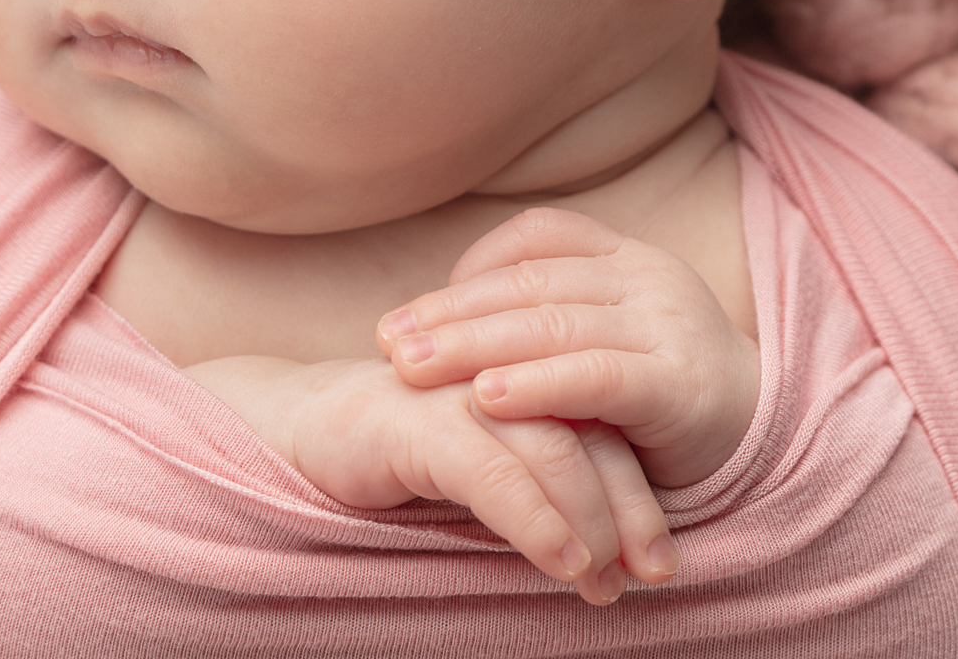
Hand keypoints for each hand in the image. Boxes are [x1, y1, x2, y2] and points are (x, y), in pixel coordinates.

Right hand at [185, 354, 658, 602]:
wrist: (295, 434)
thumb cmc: (394, 460)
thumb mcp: (480, 474)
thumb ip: (537, 489)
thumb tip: (613, 562)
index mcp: (520, 376)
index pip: (604, 428)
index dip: (640, 496)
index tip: (661, 563)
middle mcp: (499, 374)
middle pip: (594, 437)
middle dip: (631, 513)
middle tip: (654, 575)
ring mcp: (459, 391)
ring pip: (556, 450)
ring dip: (593, 524)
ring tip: (606, 583)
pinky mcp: (418, 418)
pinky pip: (496, 470)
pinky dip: (538, 520)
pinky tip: (561, 561)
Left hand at [377, 207, 760, 496]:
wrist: (765, 439)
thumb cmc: (658, 395)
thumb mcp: (600, 341)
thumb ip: (542, 322)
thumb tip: (439, 323)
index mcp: (624, 256)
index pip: (534, 240)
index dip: (468, 271)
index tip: (412, 312)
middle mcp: (646, 277)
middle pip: (528, 284)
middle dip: (449, 314)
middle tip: (385, 342)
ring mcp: (665, 326)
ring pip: (552, 325)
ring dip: (471, 346)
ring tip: (410, 368)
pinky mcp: (677, 384)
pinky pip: (595, 376)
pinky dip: (534, 386)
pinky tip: (483, 399)